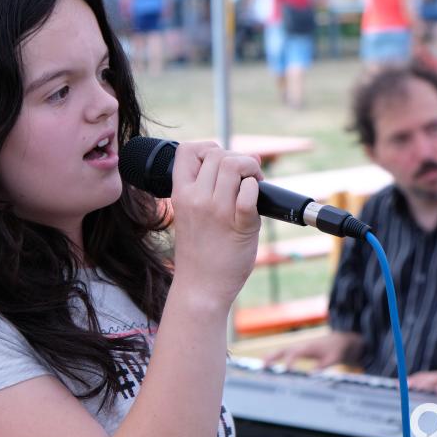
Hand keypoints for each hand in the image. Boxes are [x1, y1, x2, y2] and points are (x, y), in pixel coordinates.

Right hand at [169, 142, 262, 308]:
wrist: (201, 288)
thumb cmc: (198, 251)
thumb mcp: (189, 214)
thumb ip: (206, 187)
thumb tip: (246, 157)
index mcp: (180, 194)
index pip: (187, 150)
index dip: (207, 149)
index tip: (219, 164)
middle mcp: (196, 199)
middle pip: (217, 154)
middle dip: (236, 159)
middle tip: (244, 178)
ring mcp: (217, 212)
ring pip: (234, 165)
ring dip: (250, 169)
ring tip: (253, 184)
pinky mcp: (240, 225)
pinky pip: (249, 192)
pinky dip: (256, 189)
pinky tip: (256, 201)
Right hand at [263, 332, 360, 369]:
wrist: (341, 341)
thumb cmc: (337, 350)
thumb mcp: (334, 359)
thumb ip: (323, 366)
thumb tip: (311, 375)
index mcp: (309, 347)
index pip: (295, 353)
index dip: (290, 362)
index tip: (286, 371)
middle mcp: (301, 346)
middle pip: (284, 350)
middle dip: (273, 357)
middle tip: (263, 365)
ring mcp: (300, 347)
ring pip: (282, 351)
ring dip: (272, 357)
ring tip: (261, 366)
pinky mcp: (300, 350)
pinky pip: (285, 353)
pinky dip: (276, 357)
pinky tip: (269, 364)